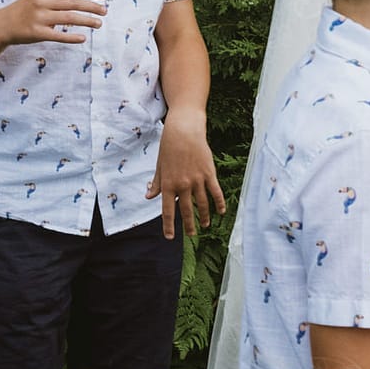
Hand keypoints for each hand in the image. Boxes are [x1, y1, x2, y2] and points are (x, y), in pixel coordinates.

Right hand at [0, 0, 106, 46]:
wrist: (4, 23)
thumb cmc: (27, 7)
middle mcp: (41, 0)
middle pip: (73, 2)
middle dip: (92, 6)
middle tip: (105, 11)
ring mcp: (39, 17)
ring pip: (69, 18)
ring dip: (87, 21)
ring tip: (99, 23)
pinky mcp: (36, 32)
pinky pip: (58, 35)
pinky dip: (72, 37)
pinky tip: (83, 38)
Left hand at [145, 110, 225, 237]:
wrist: (184, 131)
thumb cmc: (169, 148)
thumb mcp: (159, 166)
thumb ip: (156, 184)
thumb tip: (149, 197)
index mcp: (168, 185)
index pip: (168, 211)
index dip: (168, 226)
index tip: (170, 237)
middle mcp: (183, 185)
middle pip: (186, 211)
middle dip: (188, 225)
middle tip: (190, 234)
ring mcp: (197, 180)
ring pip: (202, 204)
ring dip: (204, 217)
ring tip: (204, 225)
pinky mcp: (209, 173)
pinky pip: (215, 192)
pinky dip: (219, 203)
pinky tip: (220, 211)